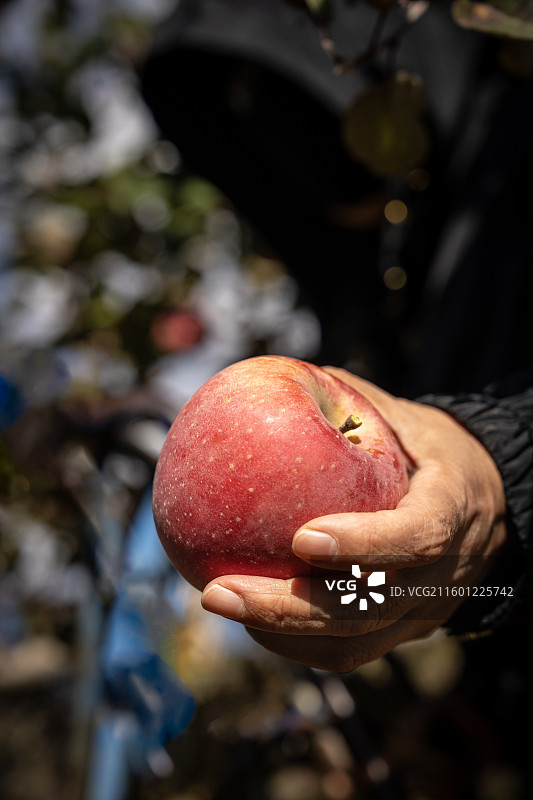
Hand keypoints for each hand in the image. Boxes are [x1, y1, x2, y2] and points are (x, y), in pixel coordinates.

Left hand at [201, 369, 506, 671]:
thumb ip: (355, 404)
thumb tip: (280, 373)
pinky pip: (347, 651)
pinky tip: (248, 618)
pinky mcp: (402, 631)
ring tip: (220, 602)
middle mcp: (445, 573)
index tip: (300, 538)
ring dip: (280, 632)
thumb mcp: (408, 419)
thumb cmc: (433, 453)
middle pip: (371, 607)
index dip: (365, 543)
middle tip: (218, 591)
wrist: (486, 508)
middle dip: (290, 607)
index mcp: (455, 509)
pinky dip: (294, 641)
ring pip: (354, 641)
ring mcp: (424, 611)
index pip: (419, 535)